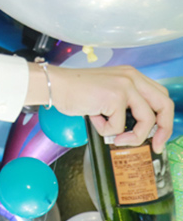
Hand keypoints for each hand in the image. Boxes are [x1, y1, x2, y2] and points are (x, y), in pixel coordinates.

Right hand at [31, 64, 172, 153]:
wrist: (55, 85)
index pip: (160, 96)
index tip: (158, 136)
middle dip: (164, 130)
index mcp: (132, 75)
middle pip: (165, 105)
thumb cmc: (75, 91)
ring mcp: (125, 85)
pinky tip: (93, 118)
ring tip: (114, 137)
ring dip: (132, 136)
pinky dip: (105, 129)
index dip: (163, 118)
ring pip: (146, 120)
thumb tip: (138, 129)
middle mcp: (132, 77)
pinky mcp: (115, 96)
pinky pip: (119, 125)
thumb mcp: (107, 93)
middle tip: (155, 145)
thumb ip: (125, 104)